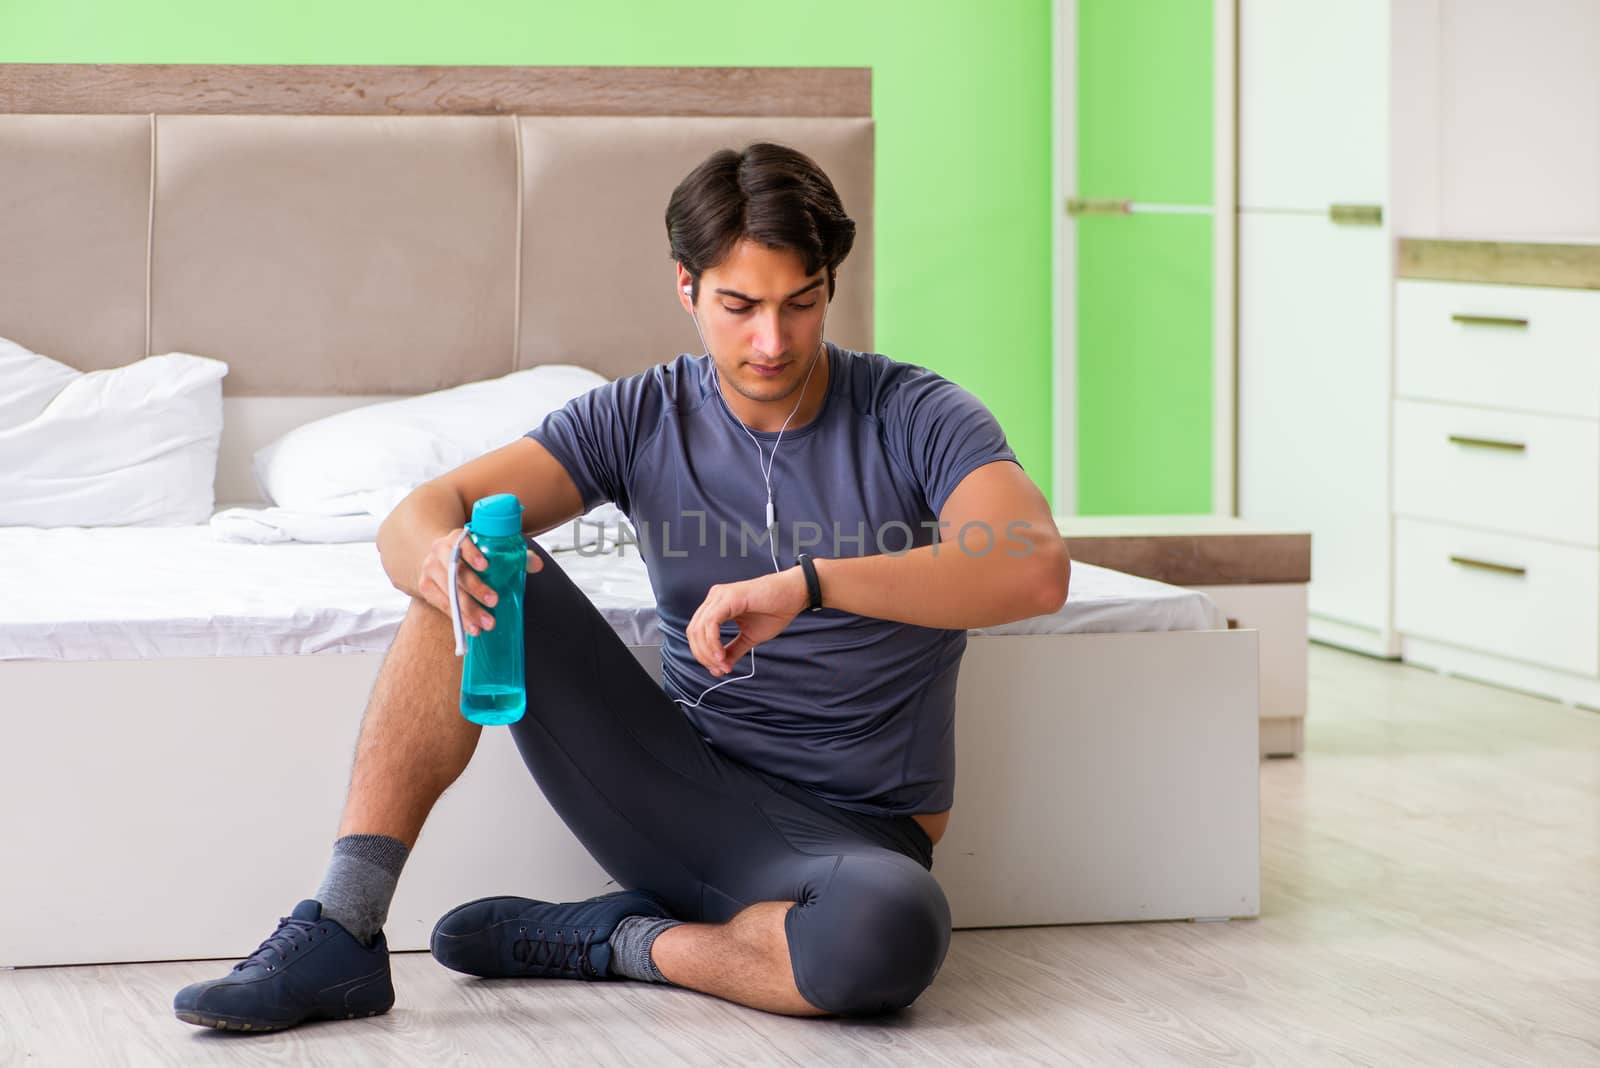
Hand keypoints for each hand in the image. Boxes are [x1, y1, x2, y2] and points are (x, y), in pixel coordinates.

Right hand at [416, 527, 542, 634]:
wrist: (443, 556)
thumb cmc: (475, 554)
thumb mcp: (492, 550)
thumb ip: (517, 557)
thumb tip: (538, 565)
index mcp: (457, 537)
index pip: (462, 543)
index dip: (472, 554)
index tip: (486, 566)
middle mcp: (439, 551)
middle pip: (457, 572)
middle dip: (476, 589)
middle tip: (495, 601)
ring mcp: (430, 569)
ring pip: (449, 592)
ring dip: (468, 610)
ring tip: (486, 624)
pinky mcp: (425, 587)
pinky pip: (441, 604)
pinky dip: (457, 618)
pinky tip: (471, 628)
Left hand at [686, 566, 808, 675]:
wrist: (794, 594)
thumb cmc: (775, 610)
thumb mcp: (749, 637)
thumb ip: (733, 650)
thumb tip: (721, 667)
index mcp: (716, 606)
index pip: (697, 633)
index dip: (703, 654)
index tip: (719, 669)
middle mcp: (714, 598)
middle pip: (693, 632)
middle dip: (703, 656)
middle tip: (720, 670)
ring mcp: (719, 596)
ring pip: (698, 629)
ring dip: (708, 653)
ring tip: (723, 665)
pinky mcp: (728, 598)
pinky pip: (710, 624)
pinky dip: (713, 643)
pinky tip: (722, 655)